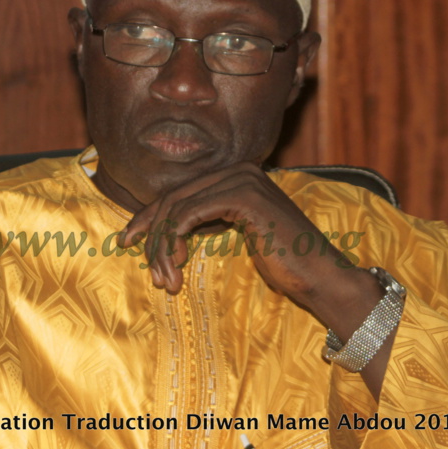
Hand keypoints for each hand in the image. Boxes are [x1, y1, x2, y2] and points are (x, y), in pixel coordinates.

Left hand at [116, 162, 395, 398]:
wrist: (319, 275)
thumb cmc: (284, 261)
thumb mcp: (238, 233)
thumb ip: (209, 219)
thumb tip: (168, 226)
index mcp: (238, 175)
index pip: (181, 192)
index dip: (150, 217)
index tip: (128, 240)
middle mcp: (239, 169)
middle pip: (174, 197)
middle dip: (150, 232)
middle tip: (142, 264)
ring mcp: (242, 179)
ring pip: (178, 207)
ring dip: (163, 246)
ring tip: (165, 279)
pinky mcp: (243, 197)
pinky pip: (189, 214)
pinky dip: (175, 240)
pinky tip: (177, 265)